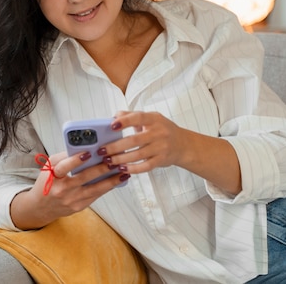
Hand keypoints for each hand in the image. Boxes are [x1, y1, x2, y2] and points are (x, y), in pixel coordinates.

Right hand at [10, 151, 128, 229]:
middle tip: (115, 160)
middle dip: (102, 168)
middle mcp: (61, 190)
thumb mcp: (49, 167)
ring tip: (124, 171)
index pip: (63, 167)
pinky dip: (107, 187)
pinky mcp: (78, 207)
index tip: (88, 153)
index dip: (75, 160)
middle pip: (84, 178)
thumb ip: (65, 157)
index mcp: (52, 176)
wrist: (41, 207)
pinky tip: (118, 180)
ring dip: (111, 180)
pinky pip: (96, 195)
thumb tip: (87, 147)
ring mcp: (71, 200)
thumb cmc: (47, 181)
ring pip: (94, 189)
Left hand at [104, 111, 241, 194]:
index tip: (111, 126)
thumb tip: (114, 116)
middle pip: (134, 140)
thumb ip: (132, 115)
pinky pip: (145, 166)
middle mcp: (159, 132)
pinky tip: (122, 169)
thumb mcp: (151, 118)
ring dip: (121, 159)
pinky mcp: (161, 160)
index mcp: (154, 119)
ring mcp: (161, 147)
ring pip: (137, 155)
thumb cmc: (163, 130)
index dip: (125, 121)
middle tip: (102, 151)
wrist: (183, 145)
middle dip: (116, 147)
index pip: (138, 117)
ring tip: (108, 161)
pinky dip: (133, 168)